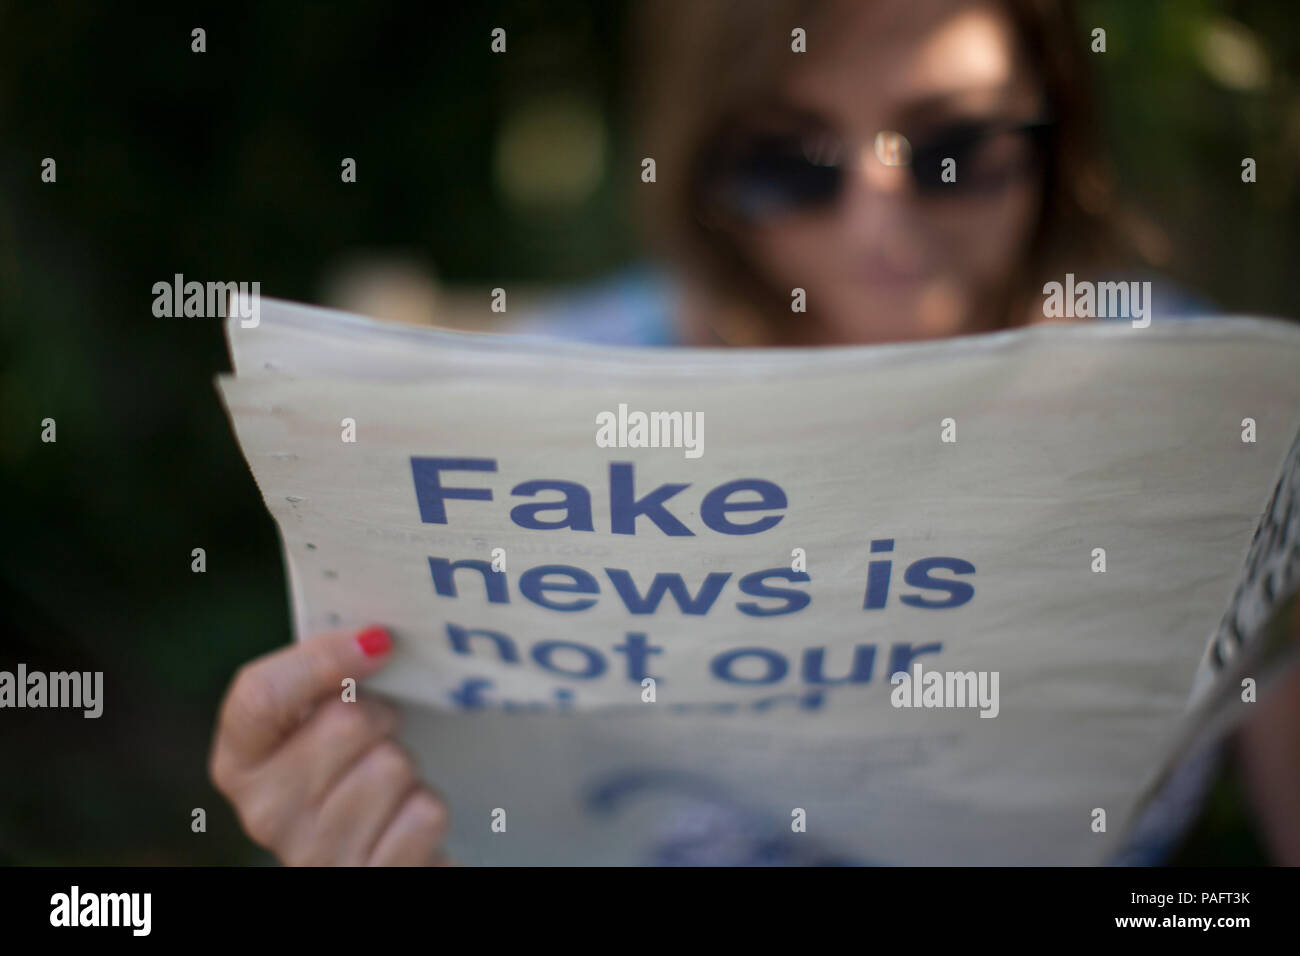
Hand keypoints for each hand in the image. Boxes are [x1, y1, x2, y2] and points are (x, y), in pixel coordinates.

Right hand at [209, 626, 449, 864]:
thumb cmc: (351, 769)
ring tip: (389, 788)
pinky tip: (402, 825)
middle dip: (381, 717)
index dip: (323, 659)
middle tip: (380, 735)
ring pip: (391, 767)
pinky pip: (423, 815)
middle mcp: (264, 813)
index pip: (261, 697)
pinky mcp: (368, 881)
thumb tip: (374, 637)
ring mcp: (314, 857)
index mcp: (241, 761)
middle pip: (345, 722)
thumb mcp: (323, 717)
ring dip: (406, 768)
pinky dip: (426, 812)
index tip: (379, 641)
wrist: (378, 856)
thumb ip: (327, 676)